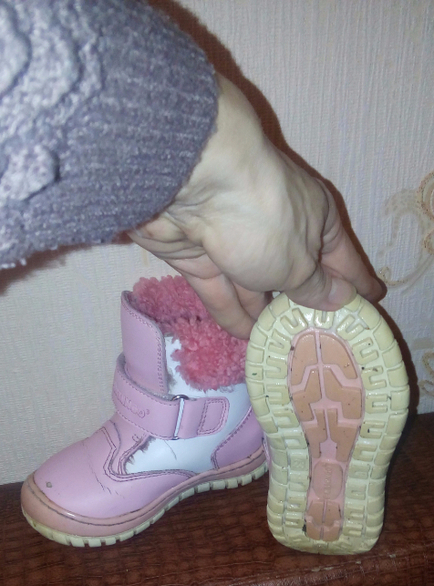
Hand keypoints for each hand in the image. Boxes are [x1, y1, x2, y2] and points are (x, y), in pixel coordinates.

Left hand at [129, 75, 382, 338]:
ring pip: (254, 283)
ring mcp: (235, 238)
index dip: (356, 279)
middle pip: (295, 271)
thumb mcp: (298, 264)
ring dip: (265, 313)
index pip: (341, 254)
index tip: (371, 300)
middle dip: (305, 302)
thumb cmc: (265, 220)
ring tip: (281, 347)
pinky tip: (246, 338)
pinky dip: (232, 311)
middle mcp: (277, 224)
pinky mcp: (198, 252)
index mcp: (315, 216)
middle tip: (319, 338)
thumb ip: (315, 287)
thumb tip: (338, 298)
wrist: (191, 183)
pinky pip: (220, 288)